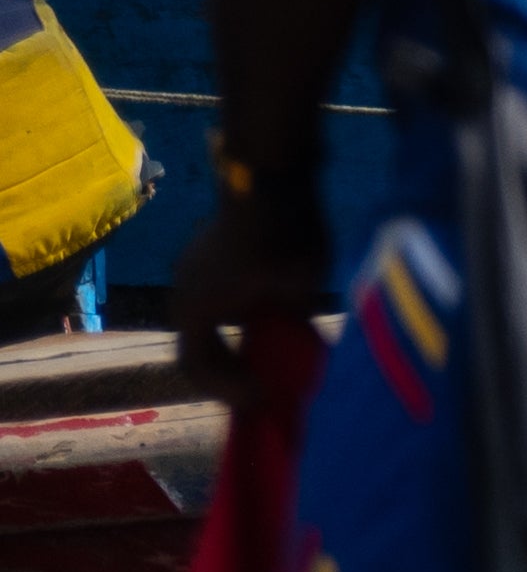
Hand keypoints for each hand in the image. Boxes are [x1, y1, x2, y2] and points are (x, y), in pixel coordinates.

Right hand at [159, 183, 325, 385]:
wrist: (272, 174)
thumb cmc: (286, 237)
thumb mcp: (298, 290)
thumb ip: (291, 325)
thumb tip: (297, 350)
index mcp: (195, 311)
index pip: (198, 365)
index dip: (227, 388)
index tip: (261, 397)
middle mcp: (182, 293)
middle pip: (197, 345)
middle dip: (228, 369)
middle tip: (261, 387)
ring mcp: (190, 269)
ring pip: (204, 320)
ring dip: (231, 341)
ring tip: (266, 356)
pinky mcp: (204, 252)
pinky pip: (212, 296)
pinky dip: (234, 315)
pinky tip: (266, 317)